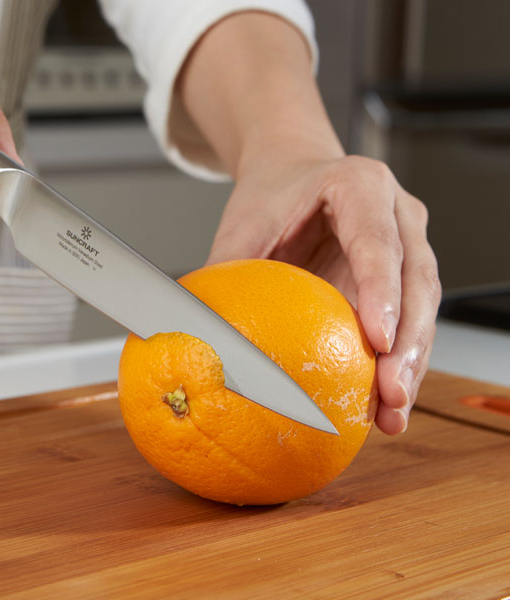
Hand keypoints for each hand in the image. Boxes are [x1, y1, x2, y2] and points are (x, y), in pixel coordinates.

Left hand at [207, 153, 441, 434]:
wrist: (293, 174)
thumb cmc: (270, 197)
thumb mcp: (243, 226)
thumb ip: (225, 270)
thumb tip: (189, 330)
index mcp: (359, 185)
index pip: (377, 242)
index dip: (382, 292)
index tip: (376, 341)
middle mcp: (398, 212)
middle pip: (417, 280)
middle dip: (407, 342)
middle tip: (390, 393)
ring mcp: (410, 243)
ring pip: (424, 307)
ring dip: (412, 363)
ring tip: (392, 414)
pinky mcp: (406, 276)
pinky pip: (412, 321)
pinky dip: (403, 363)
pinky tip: (387, 405)